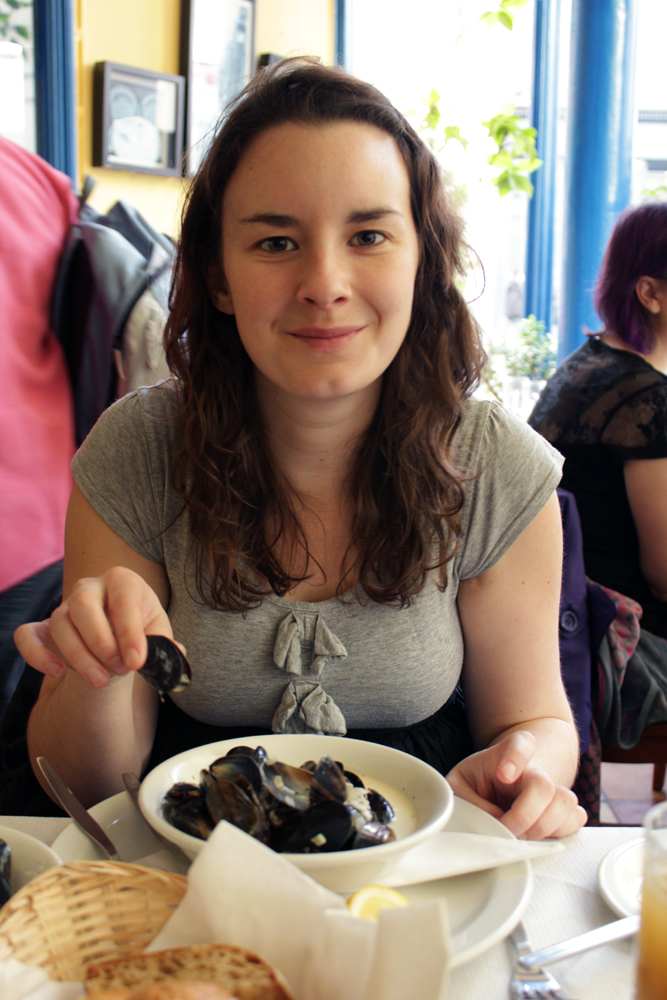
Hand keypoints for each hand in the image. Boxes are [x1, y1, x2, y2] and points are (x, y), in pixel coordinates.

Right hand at [14, 567, 176, 689]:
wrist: (118, 637)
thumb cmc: (141, 630)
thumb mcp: (159, 633)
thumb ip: (166, 644)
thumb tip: (177, 653)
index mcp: (123, 581)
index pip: (123, 600)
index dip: (130, 632)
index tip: (137, 662)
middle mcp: (90, 587)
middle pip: (83, 605)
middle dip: (101, 642)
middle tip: (120, 670)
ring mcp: (64, 606)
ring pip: (59, 623)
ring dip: (78, 655)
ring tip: (101, 682)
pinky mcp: (44, 627)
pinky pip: (28, 635)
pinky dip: (38, 654)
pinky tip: (58, 672)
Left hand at [446, 730, 586, 838]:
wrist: (508, 774)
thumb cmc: (480, 780)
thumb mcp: (460, 783)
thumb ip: (468, 799)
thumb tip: (494, 821)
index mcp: (506, 752)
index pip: (518, 745)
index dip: (514, 758)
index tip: (504, 774)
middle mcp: (534, 767)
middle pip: (543, 785)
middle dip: (524, 816)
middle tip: (506, 830)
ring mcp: (554, 785)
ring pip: (565, 803)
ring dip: (542, 828)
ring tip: (521, 835)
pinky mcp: (566, 806)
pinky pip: (576, 819)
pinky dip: (558, 832)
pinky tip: (537, 833)